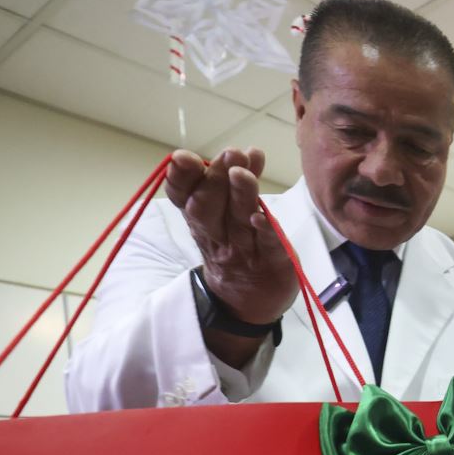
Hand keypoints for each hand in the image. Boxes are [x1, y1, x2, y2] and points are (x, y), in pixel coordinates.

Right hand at [165, 147, 297, 324]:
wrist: (247, 302)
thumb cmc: (237, 249)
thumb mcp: (229, 214)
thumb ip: (238, 182)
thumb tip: (250, 152)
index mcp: (201, 220)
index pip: (185, 197)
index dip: (181, 178)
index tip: (182, 158)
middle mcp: (218, 235)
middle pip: (210, 206)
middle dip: (218, 178)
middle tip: (230, 154)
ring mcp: (244, 251)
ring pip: (238, 221)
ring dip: (240, 195)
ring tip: (243, 172)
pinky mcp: (273, 263)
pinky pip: (268, 246)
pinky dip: (265, 231)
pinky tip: (262, 217)